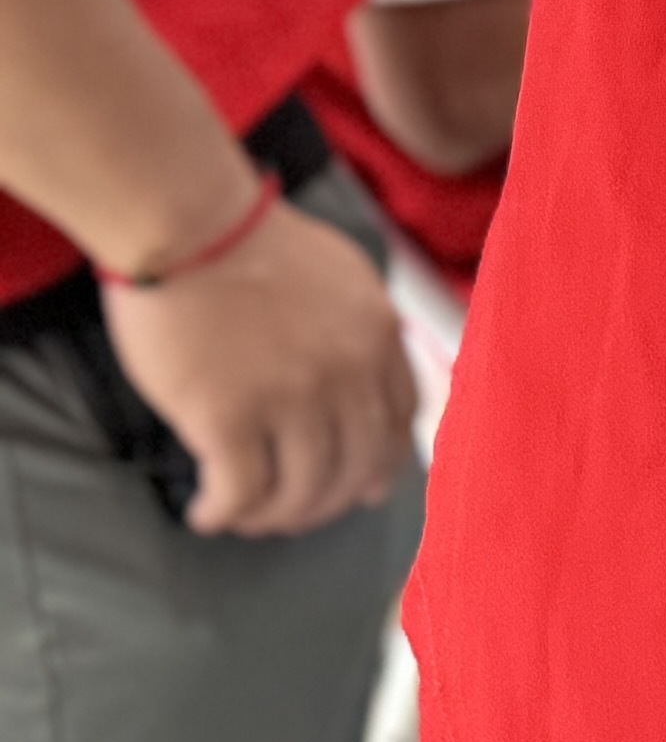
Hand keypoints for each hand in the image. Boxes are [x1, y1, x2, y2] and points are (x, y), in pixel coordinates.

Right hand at [109, 200, 415, 534]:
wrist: (190, 225)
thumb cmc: (252, 244)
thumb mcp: (342, 279)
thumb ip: (359, 331)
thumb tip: (365, 376)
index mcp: (379, 336)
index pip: (399, 424)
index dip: (380, 466)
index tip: (363, 489)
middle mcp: (347, 373)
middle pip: (355, 468)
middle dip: (325, 504)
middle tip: (291, 516)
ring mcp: (291, 397)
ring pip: (300, 491)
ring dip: (272, 517)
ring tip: (244, 517)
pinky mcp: (228, 415)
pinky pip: (240, 491)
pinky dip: (223, 513)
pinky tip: (206, 514)